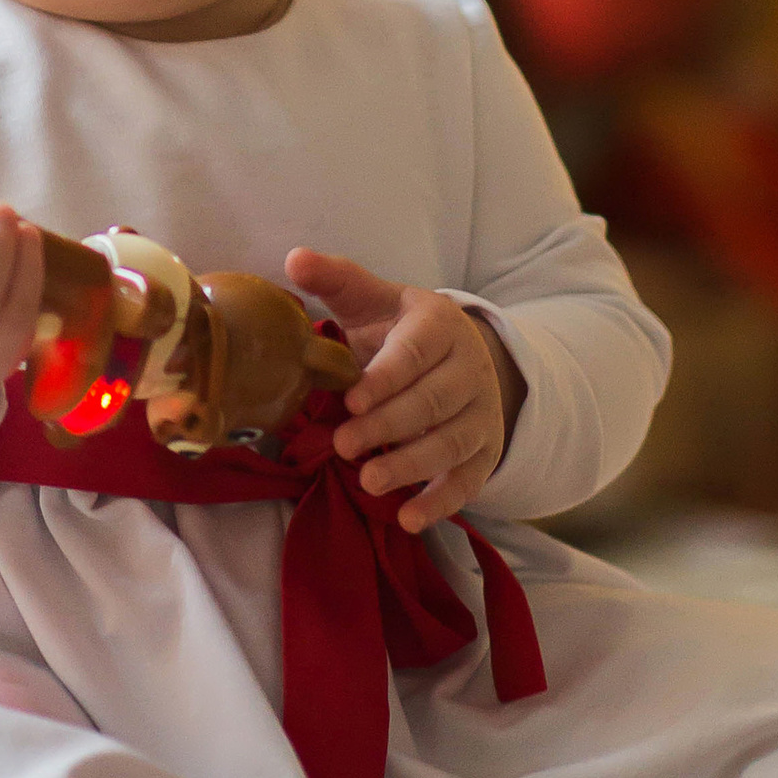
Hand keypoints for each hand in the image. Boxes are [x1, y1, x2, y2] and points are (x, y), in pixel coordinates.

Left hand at [284, 250, 524, 534]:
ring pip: (452, 443)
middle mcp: (469, 368)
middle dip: (389, 426)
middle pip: (434, 402)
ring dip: (411, 466)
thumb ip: (337, 280)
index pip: (417, 352)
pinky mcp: (484, 451)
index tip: (350, 399)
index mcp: (440, 324)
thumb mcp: (373, 300)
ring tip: (369, 482)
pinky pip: (468, 480)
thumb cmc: (401, 329)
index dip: (387, 378)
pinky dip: (442, 502)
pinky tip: (408, 519)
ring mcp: (481, 412)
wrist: (460, 354)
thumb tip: (294, 258)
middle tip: (344, 445)